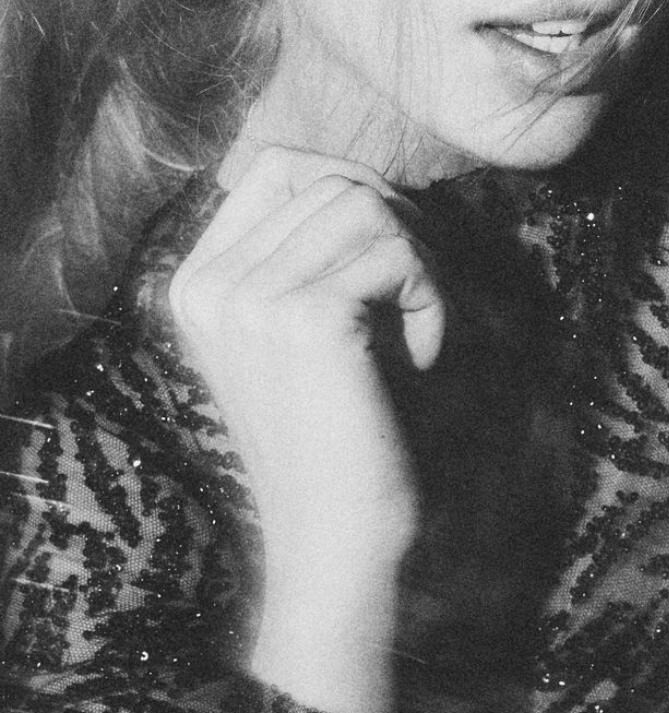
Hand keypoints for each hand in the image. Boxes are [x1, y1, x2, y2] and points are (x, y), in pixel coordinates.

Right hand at [169, 144, 444, 712]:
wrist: (337, 544)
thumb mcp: (307, 335)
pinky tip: (419, 359)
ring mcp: (248, 298)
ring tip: (412, 341)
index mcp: (194, 284)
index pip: (278, 168)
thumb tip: (364, 177)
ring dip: (417, 266)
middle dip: (398, 232)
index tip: (385, 276)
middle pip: (331, 181)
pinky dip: (430, 299)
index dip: (353, 197)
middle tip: (415, 313)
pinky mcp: (305, 317)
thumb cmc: (343, 440)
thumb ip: (310, 254)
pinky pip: (399, 250)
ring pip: (367, 203)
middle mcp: (207, 284)